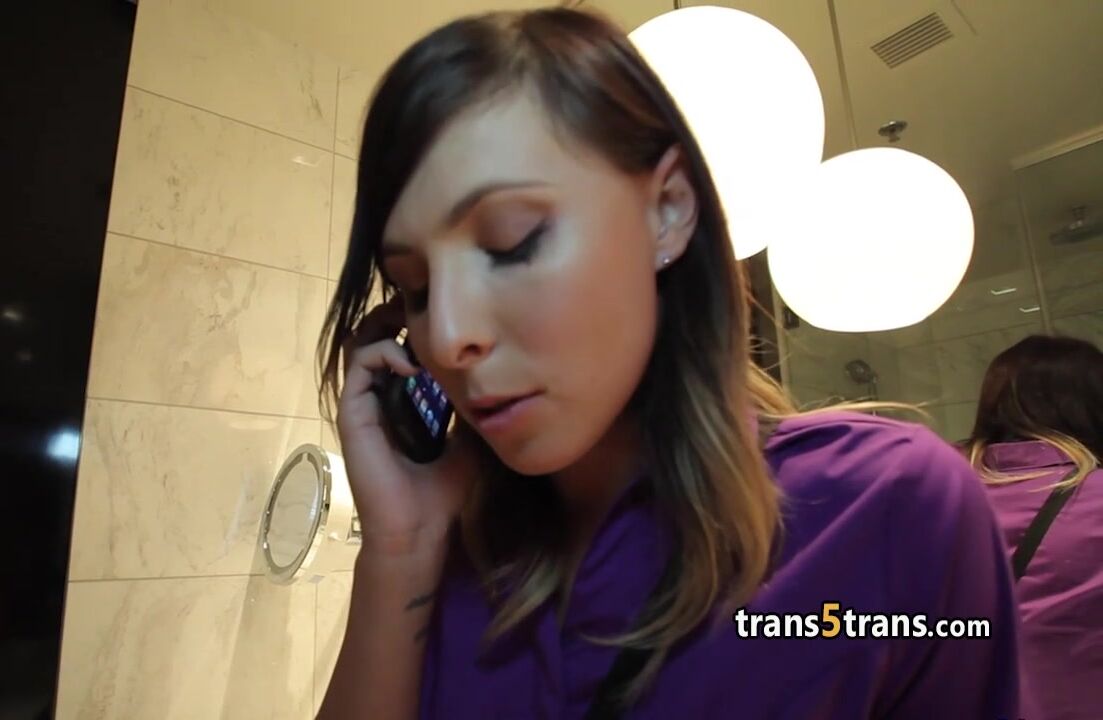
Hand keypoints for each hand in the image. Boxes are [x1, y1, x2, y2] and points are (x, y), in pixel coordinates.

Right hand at [336, 296, 480, 556]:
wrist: (421, 530)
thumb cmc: (445, 492)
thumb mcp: (471, 439)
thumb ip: (475, 409)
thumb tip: (502, 378)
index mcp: (401, 403)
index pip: (401, 348)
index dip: (417, 326)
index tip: (444, 319)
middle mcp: (378, 399)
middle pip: (377, 336)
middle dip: (399, 314)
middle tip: (426, 306)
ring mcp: (363, 405)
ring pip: (363, 342)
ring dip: (389, 324)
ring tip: (416, 324)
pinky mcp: (353, 414)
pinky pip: (361, 364)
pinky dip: (385, 351)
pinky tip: (412, 362)